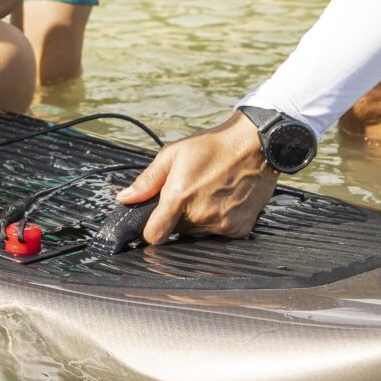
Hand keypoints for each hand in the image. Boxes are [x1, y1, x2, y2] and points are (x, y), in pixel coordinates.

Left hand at [117, 113, 277, 242]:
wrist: (255, 145)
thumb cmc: (213, 147)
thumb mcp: (173, 154)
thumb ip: (148, 180)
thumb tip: (125, 198)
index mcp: (180, 197)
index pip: (154, 235)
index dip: (149, 230)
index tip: (153, 222)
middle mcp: (200, 216)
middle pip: (176, 232)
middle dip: (176, 218)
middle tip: (188, 194)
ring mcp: (221, 225)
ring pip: (197, 234)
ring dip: (196, 221)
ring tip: (207, 194)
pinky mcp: (239, 230)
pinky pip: (218, 234)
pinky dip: (217, 222)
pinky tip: (223, 200)